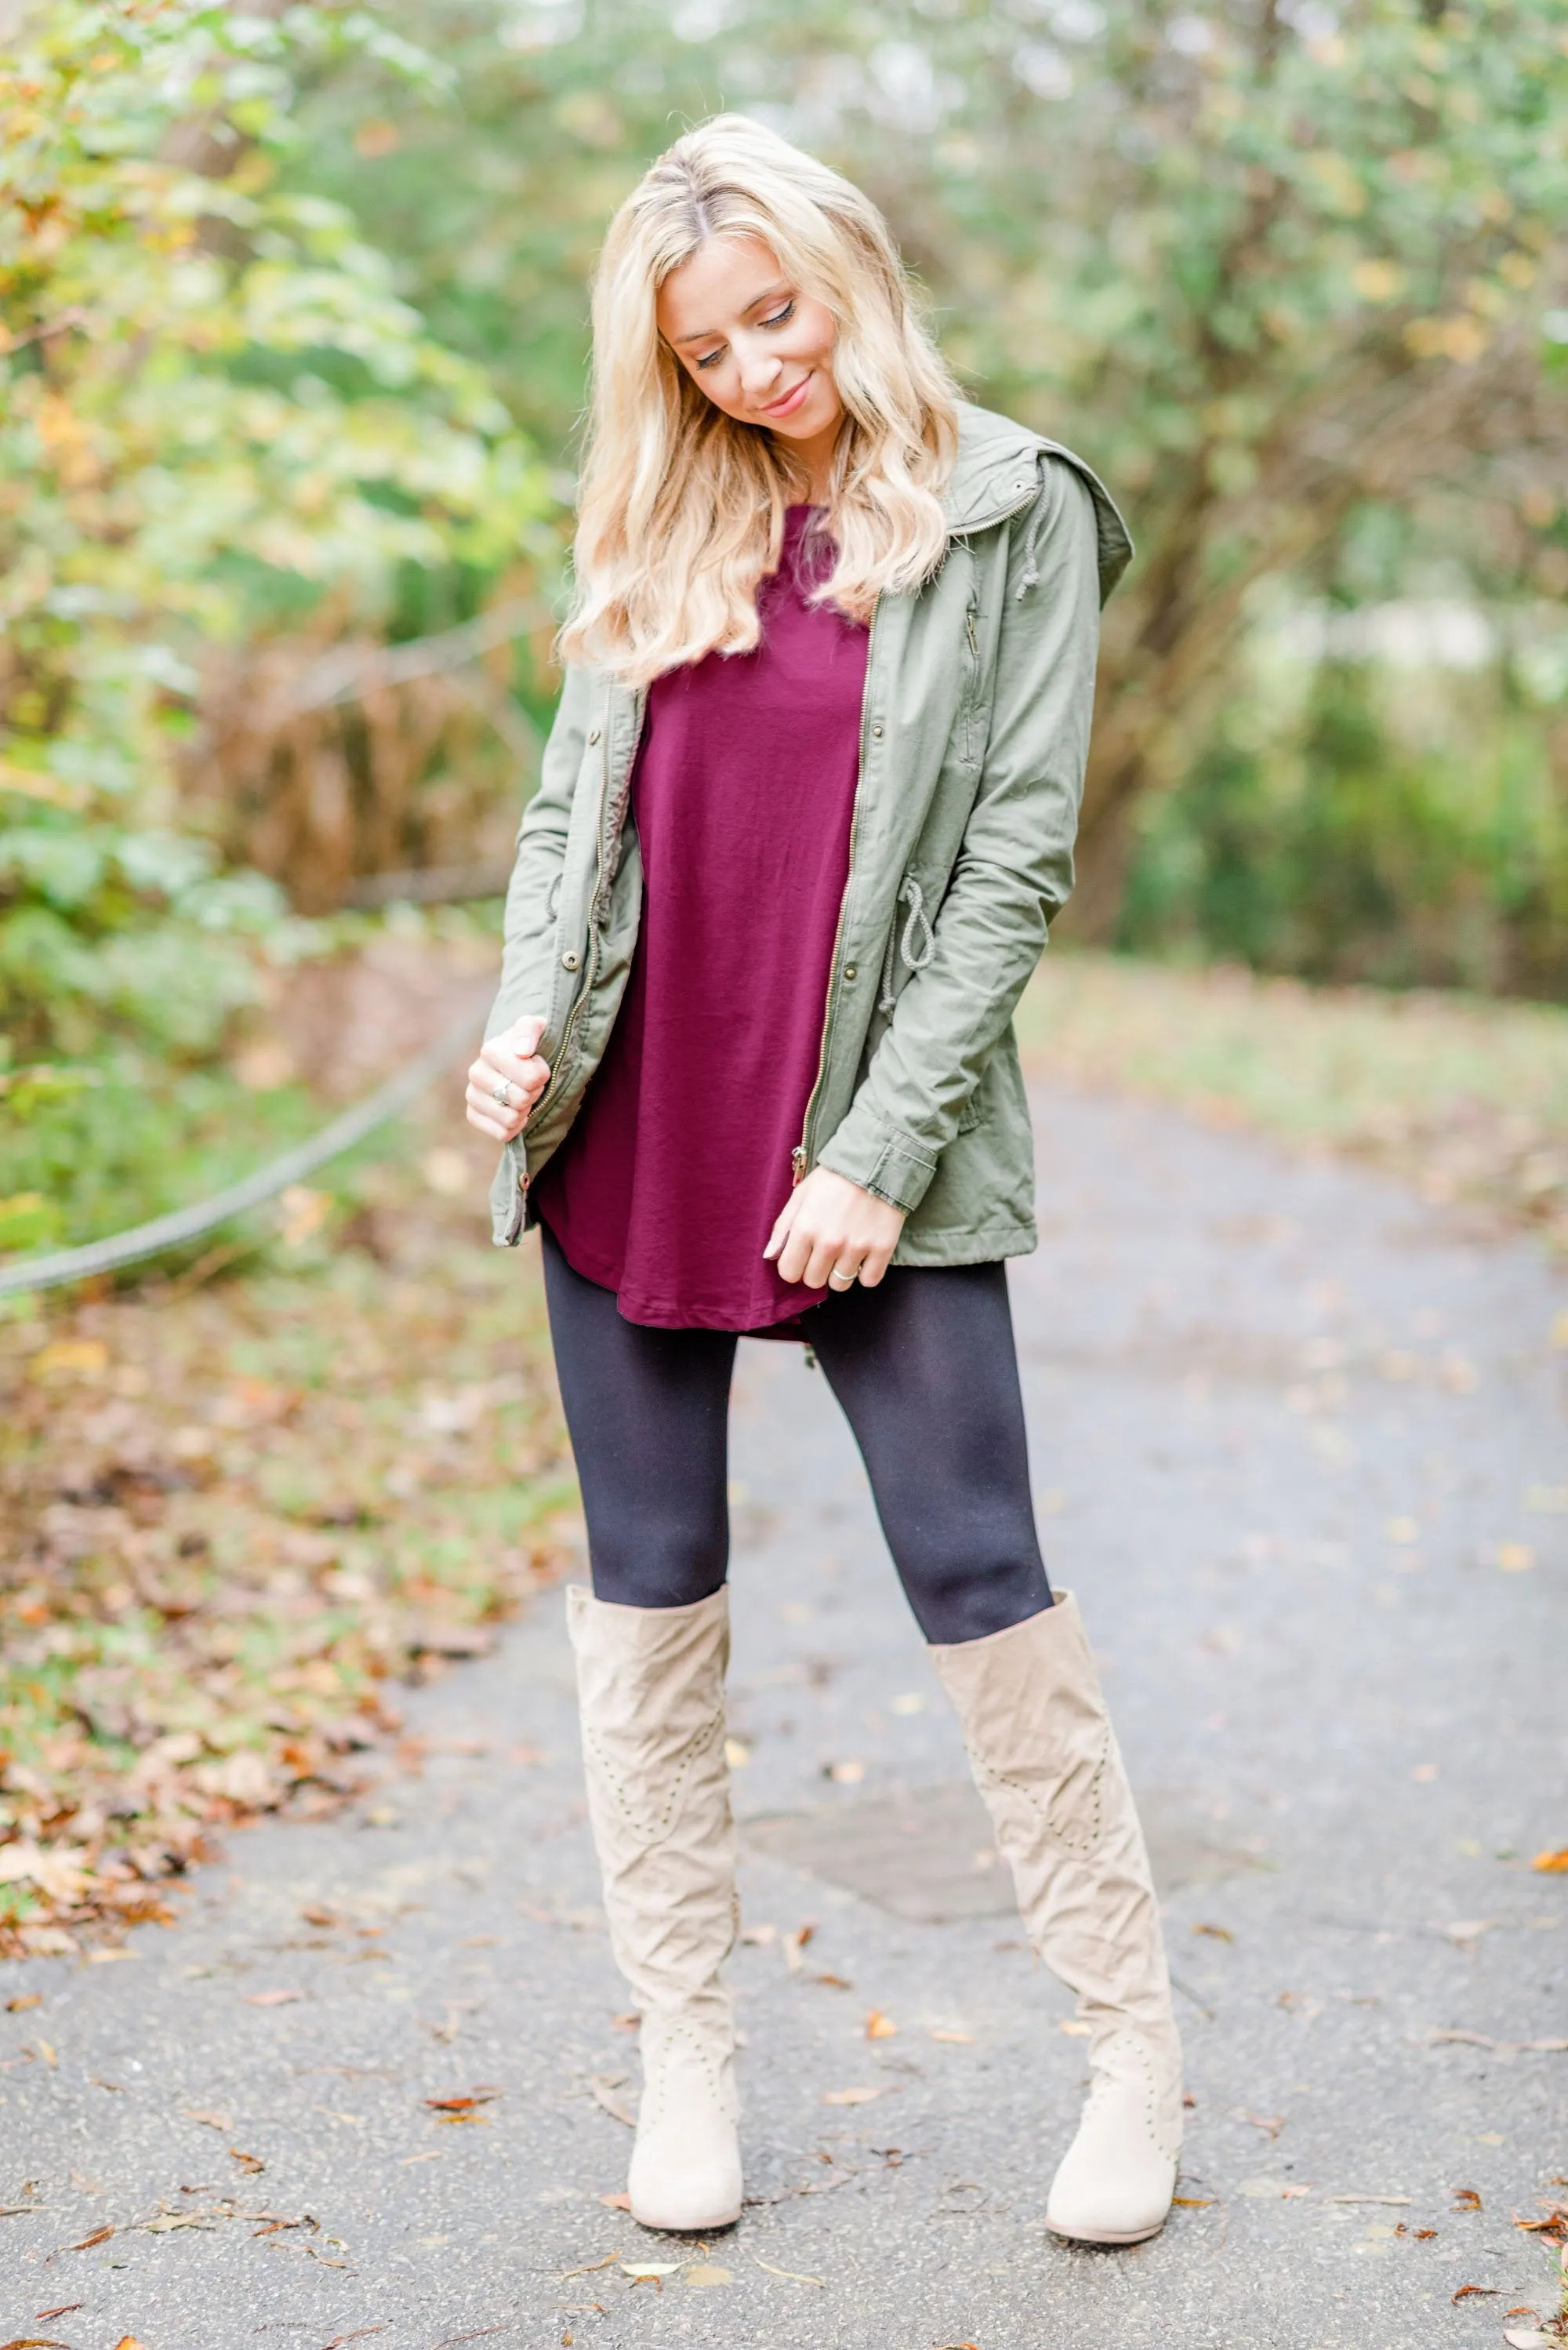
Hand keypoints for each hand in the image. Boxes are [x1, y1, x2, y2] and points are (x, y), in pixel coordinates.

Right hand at [464, 1015, 549, 1141]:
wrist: (515, 1060)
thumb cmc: (528, 1044)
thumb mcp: (535, 1028)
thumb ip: (530, 1030)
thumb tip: (522, 1051)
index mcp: (491, 1050)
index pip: (531, 1078)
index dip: (542, 1076)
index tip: (540, 1067)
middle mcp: (475, 1072)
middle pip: (520, 1100)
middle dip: (533, 1094)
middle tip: (531, 1084)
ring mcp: (472, 1095)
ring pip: (511, 1119)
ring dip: (524, 1111)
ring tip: (523, 1096)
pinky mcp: (472, 1114)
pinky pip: (502, 1133)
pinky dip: (515, 1126)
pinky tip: (515, 1111)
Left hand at [764, 1166, 905, 1290]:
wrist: (876, 1164)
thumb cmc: (834, 1179)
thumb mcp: (801, 1195)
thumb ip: (782, 1227)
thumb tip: (770, 1255)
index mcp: (805, 1229)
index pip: (789, 1273)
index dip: (794, 1266)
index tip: (802, 1257)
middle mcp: (829, 1243)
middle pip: (814, 1281)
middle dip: (816, 1269)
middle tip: (825, 1252)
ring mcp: (857, 1248)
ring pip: (840, 1285)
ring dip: (840, 1272)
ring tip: (845, 1251)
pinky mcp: (882, 1249)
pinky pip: (869, 1281)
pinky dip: (866, 1272)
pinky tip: (864, 1256)